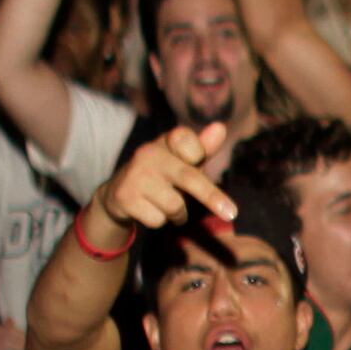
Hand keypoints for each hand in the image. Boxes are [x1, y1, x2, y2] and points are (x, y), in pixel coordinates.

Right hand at [91, 121, 238, 235]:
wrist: (119, 193)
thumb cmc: (162, 175)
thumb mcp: (183, 161)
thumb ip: (203, 148)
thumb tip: (221, 128)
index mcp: (166, 142)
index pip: (186, 141)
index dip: (196, 152)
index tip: (197, 159)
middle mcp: (148, 153)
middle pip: (188, 178)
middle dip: (212, 197)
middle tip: (232, 214)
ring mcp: (135, 176)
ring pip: (175, 206)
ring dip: (179, 214)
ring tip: (169, 207)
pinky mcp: (124, 197)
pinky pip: (158, 220)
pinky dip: (160, 222)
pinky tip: (150, 211)